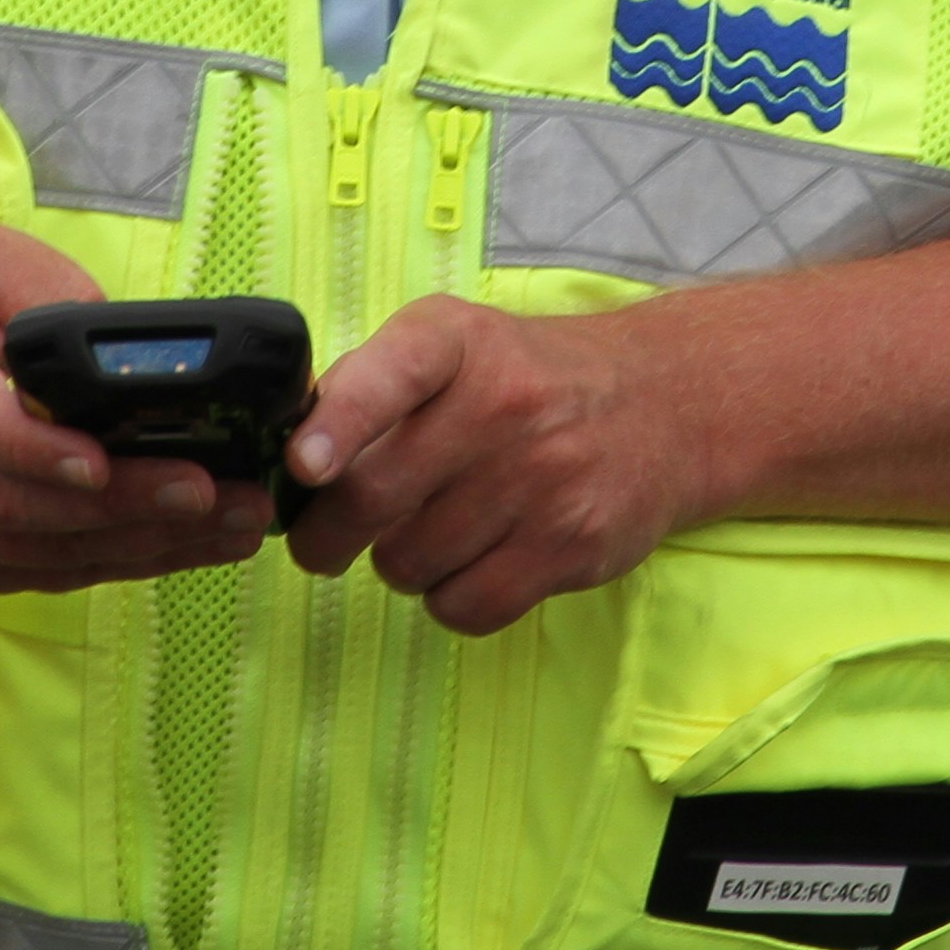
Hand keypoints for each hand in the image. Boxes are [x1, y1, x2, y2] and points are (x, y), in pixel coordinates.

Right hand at [0, 222, 274, 598]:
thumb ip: (33, 283)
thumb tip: (109, 323)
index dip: (36, 449)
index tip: (100, 463)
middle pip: (22, 502)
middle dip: (126, 504)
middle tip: (215, 493)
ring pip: (40, 551)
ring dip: (141, 544)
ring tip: (230, 526)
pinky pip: (38, 576)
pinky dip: (114, 566)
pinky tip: (183, 550)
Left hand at [279, 297, 717, 634]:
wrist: (660, 405)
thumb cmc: (527, 378)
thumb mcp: (454, 344)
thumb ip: (370, 384)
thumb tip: (289, 456)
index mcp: (459, 342)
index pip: (390, 375)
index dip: (337, 424)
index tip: (303, 468)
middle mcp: (506, 403)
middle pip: (373, 498)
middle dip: (326, 536)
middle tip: (323, 543)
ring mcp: (545, 478)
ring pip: (409, 562)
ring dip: (398, 564)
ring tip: (429, 533)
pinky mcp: (573, 545)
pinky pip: (463, 607)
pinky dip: (447, 599)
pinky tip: (469, 563)